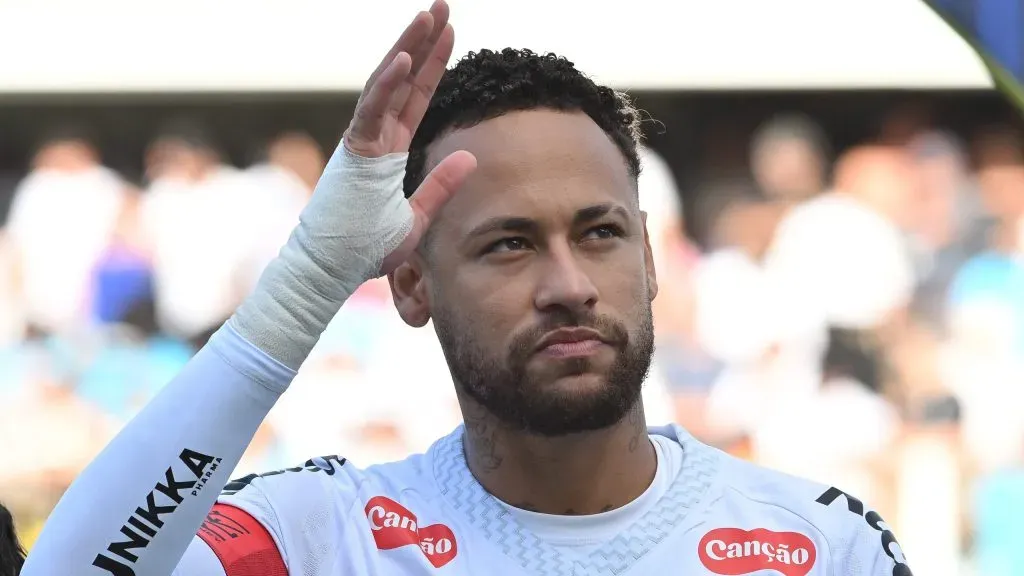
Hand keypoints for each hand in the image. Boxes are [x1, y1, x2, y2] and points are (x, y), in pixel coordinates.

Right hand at [344, 0, 476, 272]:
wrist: (332, 271)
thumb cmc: (366, 249)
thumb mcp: (417, 216)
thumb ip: (441, 185)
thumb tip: (471, 156)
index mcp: (389, 150)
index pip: (416, 98)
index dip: (434, 65)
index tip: (450, 33)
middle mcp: (375, 138)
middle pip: (404, 80)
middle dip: (423, 41)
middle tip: (442, 5)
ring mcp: (361, 142)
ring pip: (387, 84)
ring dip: (408, 48)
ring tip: (429, 16)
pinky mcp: (352, 152)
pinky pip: (371, 111)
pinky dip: (387, 84)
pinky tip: (406, 57)